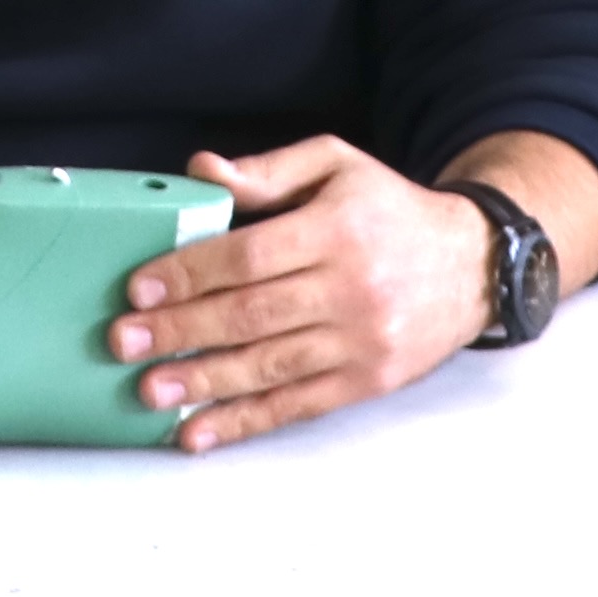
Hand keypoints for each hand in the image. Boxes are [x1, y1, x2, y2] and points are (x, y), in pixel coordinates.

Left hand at [105, 138, 537, 452]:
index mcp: (336, 229)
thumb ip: (267, 172)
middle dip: (181, 331)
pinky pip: (297, 405)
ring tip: (149, 391)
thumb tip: (200, 172)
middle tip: (124, 343)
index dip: (190, 274)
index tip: (139, 289)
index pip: (249, 256)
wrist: (473, 263)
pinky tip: (200, 431)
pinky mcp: (369, 381)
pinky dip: (245, 422)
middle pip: (252, 315)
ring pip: (270, 366)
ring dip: (203, 382)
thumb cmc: (390, 210)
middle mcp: (351, 288)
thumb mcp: (335, 165)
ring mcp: (362, 341)